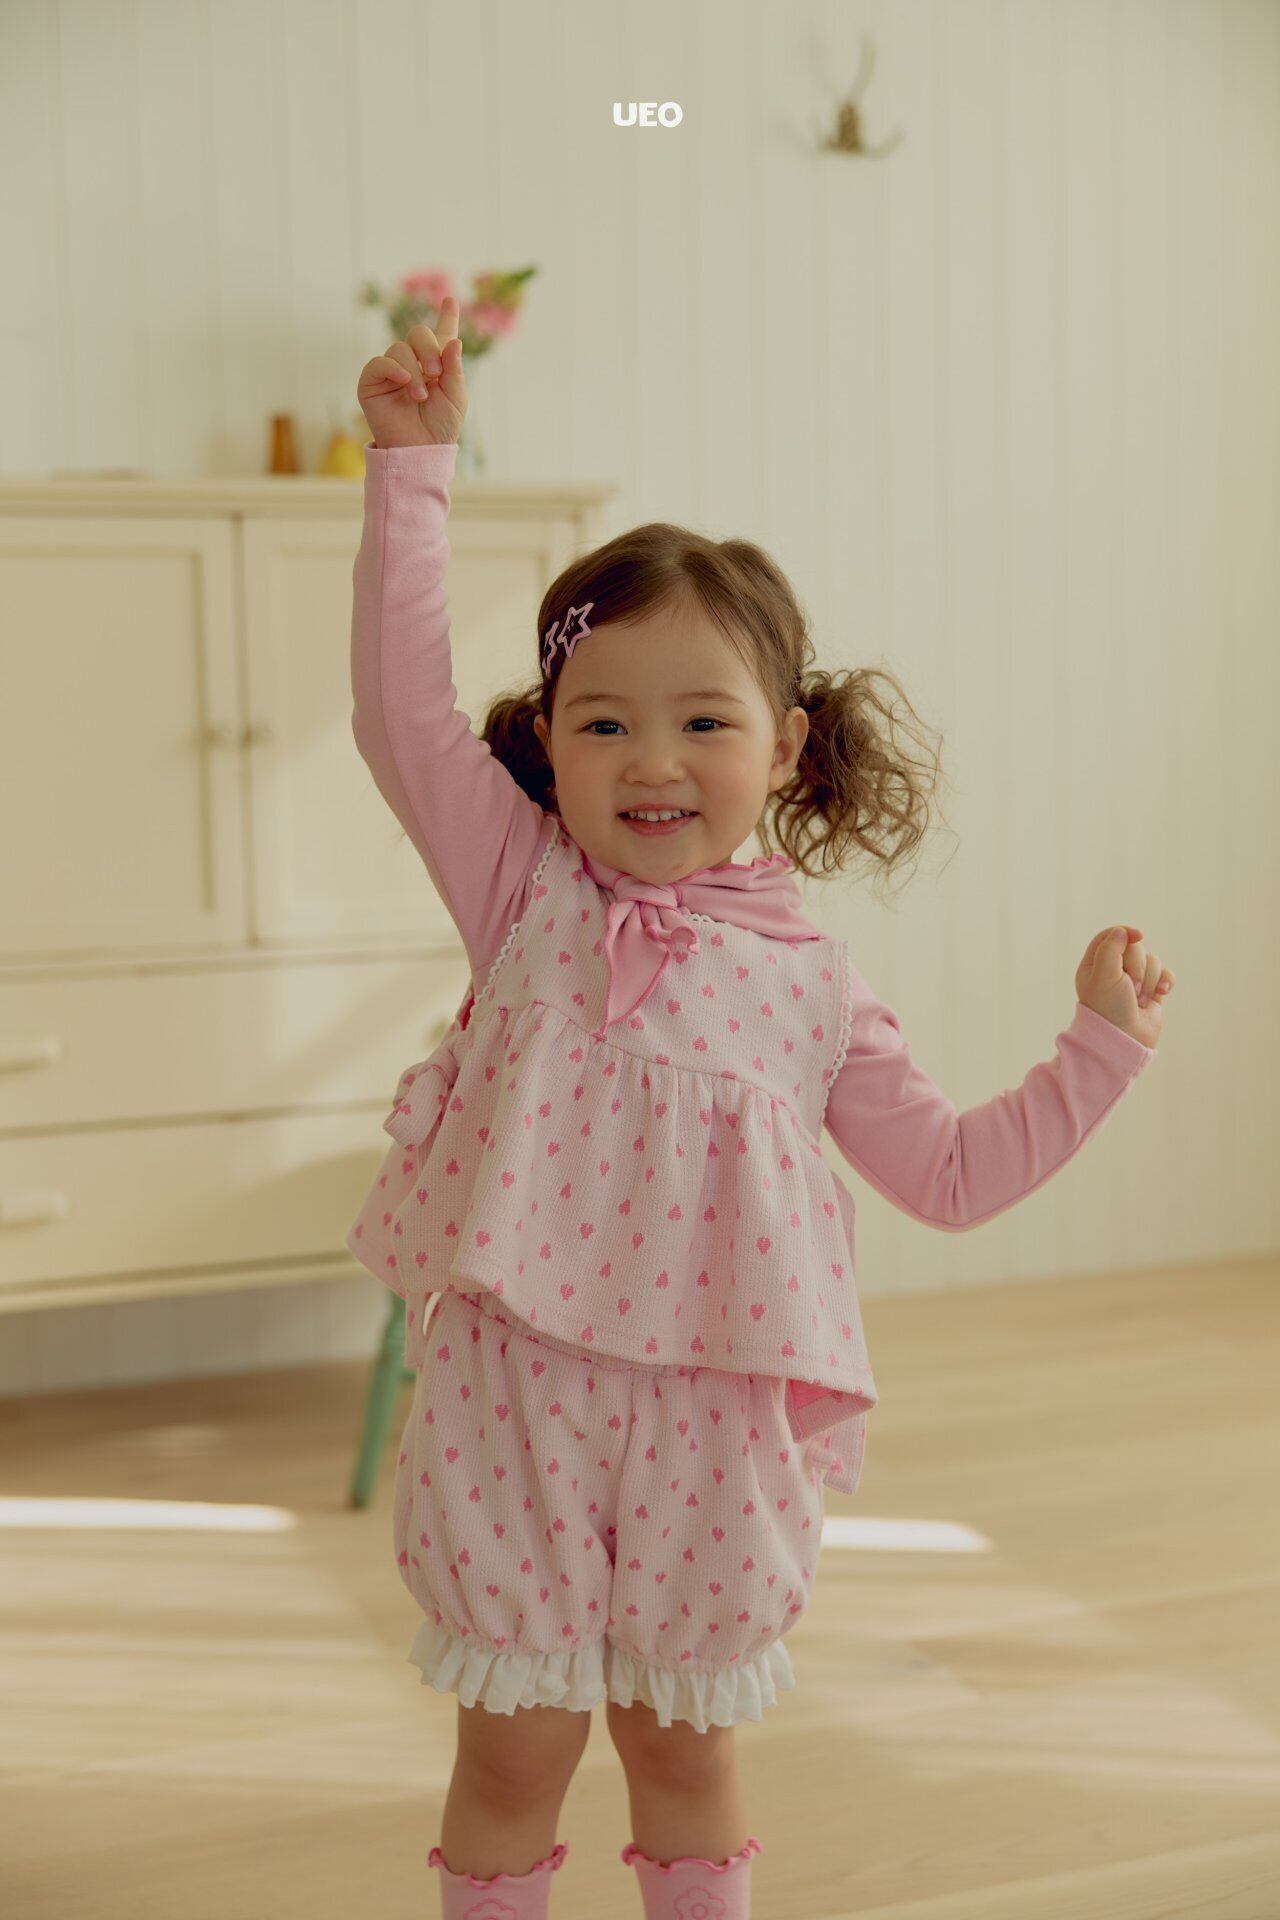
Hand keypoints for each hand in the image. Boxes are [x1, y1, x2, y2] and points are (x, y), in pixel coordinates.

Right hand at [356, 295, 467, 449]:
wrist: (420, 451)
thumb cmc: (440, 428)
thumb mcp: (456, 397)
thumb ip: (455, 368)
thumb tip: (454, 341)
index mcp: (437, 365)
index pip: (441, 335)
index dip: (447, 317)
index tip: (451, 300)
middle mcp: (413, 363)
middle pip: (418, 333)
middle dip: (429, 349)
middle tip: (436, 374)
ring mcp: (391, 371)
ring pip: (399, 348)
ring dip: (414, 369)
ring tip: (421, 396)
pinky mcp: (372, 382)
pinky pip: (378, 362)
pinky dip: (392, 368)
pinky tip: (403, 381)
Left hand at [1076, 924, 1175, 1049]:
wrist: (1125, 1040)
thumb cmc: (1109, 1008)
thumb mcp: (1103, 975)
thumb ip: (1111, 948)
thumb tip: (1122, 931)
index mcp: (1095, 964)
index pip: (1110, 936)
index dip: (1125, 932)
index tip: (1137, 936)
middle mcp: (1114, 970)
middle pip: (1135, 947)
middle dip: (1137, 966)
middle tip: (1130, 987)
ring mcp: (1135, 980)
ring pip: (1152, 960)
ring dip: (1148, 979)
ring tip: (1139, 999)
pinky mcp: (1152, 990)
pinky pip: (1165, 974)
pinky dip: (1165, 982)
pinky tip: (1160, 993)